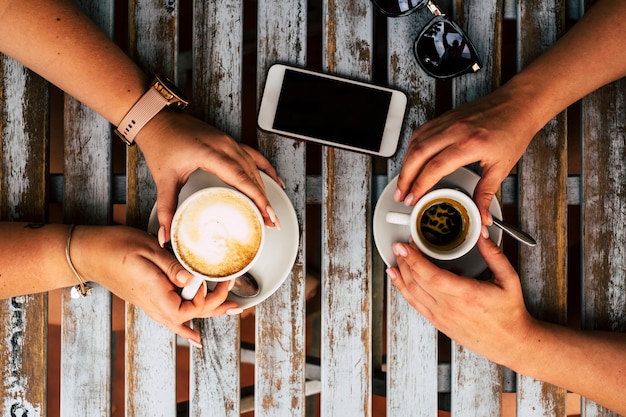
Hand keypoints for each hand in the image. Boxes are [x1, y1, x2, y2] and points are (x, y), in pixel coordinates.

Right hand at [71, 225, 239, 344]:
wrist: (89, 253)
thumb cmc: (116, 247)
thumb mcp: (148, 251)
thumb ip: (173, 267)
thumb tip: (194, 280)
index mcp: (157, 295)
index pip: (191, 308)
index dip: (207, 296)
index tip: (216, 277)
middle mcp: (155, 305)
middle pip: (192, 315)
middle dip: (217, 307)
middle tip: (238, 302)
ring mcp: (151, 305)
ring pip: (184, 318)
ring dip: (208, 313)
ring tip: (230, 312)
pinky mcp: (149, 299)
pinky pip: (171, 317)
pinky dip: (185, 326)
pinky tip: (192, 336)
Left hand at [135, 110, 284, 243]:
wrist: (158, 120)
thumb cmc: (161, 144)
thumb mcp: (163, 179)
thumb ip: (165, 209)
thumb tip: (164, 234)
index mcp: (210, 153)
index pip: (240, 177)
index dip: (256, 197)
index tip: (266, 213)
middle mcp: (224, 145)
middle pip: (252, 175)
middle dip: (264, 200)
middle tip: (271, 221)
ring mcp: (229, 142)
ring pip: (254, 167)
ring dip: (265, 189)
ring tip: (270, 211)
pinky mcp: (229, 142)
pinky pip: (254, 155)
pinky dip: (266, 169)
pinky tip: (275, 181)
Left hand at [386, 236, 535, 365]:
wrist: (509, 343)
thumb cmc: (509, 313)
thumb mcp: (508, 279)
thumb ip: (493, 254)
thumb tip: (481, 234)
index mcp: (467, 295)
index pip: (433, 276)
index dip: (415, 260)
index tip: (406, 246)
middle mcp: (450, 308)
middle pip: (418, 282)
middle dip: (405, 261)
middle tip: (399, 245)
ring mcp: (442, 317)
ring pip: (413, 293)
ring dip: (401, 274)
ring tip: (396, 257)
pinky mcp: (438, 323)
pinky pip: (415, 304)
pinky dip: (402, 290)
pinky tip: (397, 278)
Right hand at [394, 87, 536, 223]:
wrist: (519, 104)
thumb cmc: (514, 130)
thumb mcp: (502, 167)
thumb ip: (486, 194)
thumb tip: (482, 215)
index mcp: (469, 144)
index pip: (434, 168)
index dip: (419, 186)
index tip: (413, 199)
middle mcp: (455, 130)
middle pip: (417, 155)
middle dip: (405, 178)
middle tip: (401, 195)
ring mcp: (448, 121)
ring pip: (415, 142)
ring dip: (405, 163)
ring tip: (403, 182)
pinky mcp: (445, 117)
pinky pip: (421, 132)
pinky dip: (412, 148)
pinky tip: (411, 160)